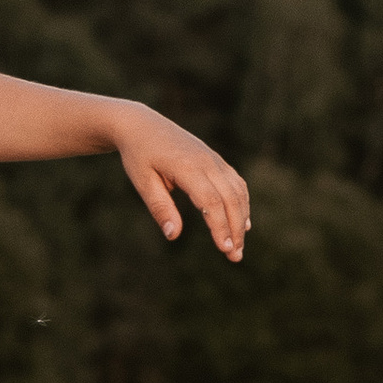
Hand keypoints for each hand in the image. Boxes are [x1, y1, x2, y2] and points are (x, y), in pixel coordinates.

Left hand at [114, 109, 251, 260]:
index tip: (223, 249)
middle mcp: (206, 161)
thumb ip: (160, 208)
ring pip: (237, 191)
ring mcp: (214, 159)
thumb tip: (174, 236)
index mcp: (186, 167)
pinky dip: (242, 203)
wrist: (142, 125)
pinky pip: (236, 183)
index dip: (219, 226)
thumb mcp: (143, 182)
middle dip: (235, 229)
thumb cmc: (139, 155)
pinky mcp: (215, 160)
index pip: (210, 201)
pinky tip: (242, 223)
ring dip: (241, 219)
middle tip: (235, 257)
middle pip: (230, 199)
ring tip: (238, 246)